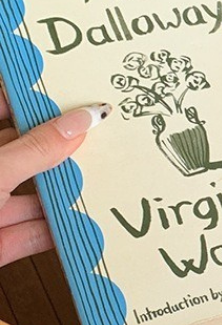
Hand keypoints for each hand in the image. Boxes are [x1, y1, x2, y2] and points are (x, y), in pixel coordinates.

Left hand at [0, 92, 111, 266]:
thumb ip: (35, 150)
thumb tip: (80, 123)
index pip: (8, 108)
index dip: (41, 99)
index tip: (79, 91)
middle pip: (29, 153)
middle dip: (67, 149)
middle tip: (107, 138)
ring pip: (36, 196)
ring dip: (70, 194)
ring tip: (108, 182)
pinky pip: (36, 234)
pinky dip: (62, 232)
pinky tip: (89, 224)